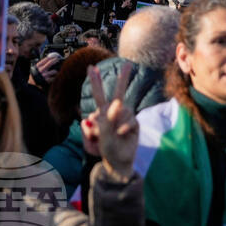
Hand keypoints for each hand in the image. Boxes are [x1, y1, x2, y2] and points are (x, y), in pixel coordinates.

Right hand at [29, 54, 59, 85]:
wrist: (32, 83)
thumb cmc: (35, 74)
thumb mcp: (36, 67)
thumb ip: (41, 64)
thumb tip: (49, 59)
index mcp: (38, 66)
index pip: (46, 59)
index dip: (51, 57)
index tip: (55, 56)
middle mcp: (41, 70)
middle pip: (50, 63)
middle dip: (55, 60)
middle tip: (58, 59)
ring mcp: (44, 75)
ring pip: (54, 71)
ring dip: (56, 71)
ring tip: (56, 71)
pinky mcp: (47, 80)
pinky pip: (54, 77)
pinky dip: (55, 77)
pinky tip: (54, 77)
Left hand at [81, 62, 137, 179]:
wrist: (117, 161)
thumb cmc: (105, 147)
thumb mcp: (97, 135)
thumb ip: (103, 119)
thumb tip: (116, 105)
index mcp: (103, 112)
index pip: (98, 94)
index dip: (95, 80)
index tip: (91, 67)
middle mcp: (115, 111)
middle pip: (119, 92)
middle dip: (123, 78)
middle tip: (127, 64)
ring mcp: (126, 117)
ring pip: (122, 111)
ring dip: (115, 123)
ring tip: (113, 134)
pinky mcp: (134, 124)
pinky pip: (129, 121)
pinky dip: (123, 128)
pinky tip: (121, 134)